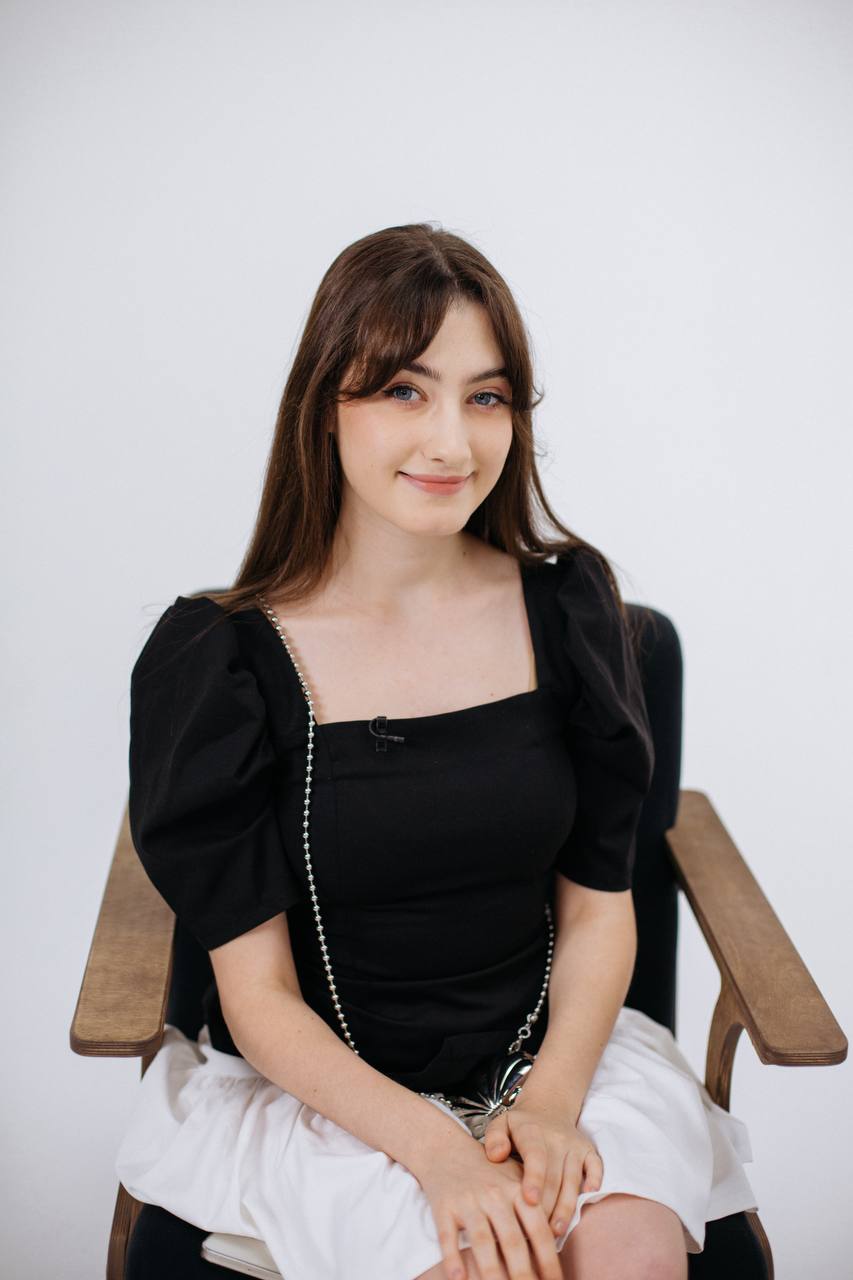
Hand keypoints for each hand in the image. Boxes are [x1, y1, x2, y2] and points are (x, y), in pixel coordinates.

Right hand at [416, 1130, 562, 1279]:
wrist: (447, 1148)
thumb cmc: (489, 1171)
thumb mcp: (516, 1180)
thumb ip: (536, 1207)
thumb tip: (556, 1246)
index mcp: (518, 1191)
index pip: (539, 1231)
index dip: (549, 1261)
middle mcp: (495, 1196)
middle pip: (512, 1241)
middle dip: (524, 1275)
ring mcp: (469, 1201)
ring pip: (483, 1242)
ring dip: (493, 1274)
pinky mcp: (444, 1206)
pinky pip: (448, 1236)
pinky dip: (452, 1258)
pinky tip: (459, 1279)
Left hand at [482, 1096, 602, 1237]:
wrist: (548, 1107)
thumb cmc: (519, 1125)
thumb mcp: (501, 1123)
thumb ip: (494, 1138)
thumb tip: (496, 1156)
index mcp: (532, 1131)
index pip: (536, 1156)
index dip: (534, 1179)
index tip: (530, 1200)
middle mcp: (557, 1139)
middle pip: (554, 1177)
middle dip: (547, 1206)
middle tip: (537, 1232)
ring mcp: (574, 1146)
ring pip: (572, 1180)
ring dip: (566, 1207)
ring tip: (556, 1231)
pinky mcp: (588, 1151)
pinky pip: (596, 1167)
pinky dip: (594, 1181)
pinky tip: (587, 1199)